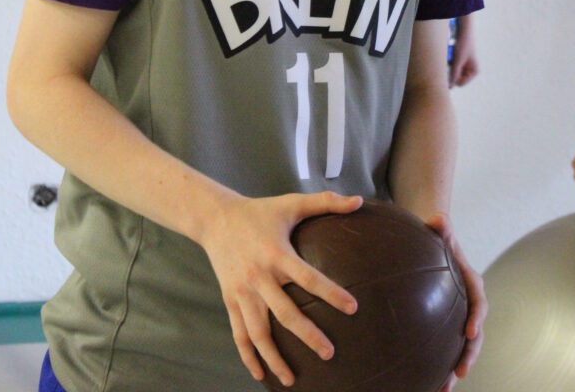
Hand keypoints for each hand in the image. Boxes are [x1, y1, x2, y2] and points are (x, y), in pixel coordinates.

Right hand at [201, 190, 361, 386]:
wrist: (215, 218)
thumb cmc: (260, 211)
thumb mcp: (291, 203)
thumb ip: (325, 202)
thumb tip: (358, 201)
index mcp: (276, 252)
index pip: (308, 277)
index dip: (331, 293)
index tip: (353, 308)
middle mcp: (259, 276)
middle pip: (285, 313)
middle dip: (307, 335)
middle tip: (329, 353)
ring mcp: (242, 291)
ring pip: (259, 332)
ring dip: (275, 357)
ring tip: (293, 379)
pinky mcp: (230, 300)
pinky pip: (239, 333)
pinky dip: (248, 356)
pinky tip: (260, 374)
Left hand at [425, 213, 486, 390]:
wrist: (433, 246)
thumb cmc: (438, 240)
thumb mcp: (440, 232)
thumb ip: (441, 226)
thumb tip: (438, 217)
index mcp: (472, 284)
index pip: (479, 302)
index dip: (477, 317)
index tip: (470, 331)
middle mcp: (470, 305)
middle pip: (475, 334)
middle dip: (469, 354)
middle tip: (460, 371)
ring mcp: (459, 318)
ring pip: (462, 348)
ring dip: (456, 369)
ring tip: (443, 388)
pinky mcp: (447, 326)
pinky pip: (447, 349)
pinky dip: (442, 367)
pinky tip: (430, 385)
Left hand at [449, 18, 478, 87]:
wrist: (464, 31)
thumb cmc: (463, 46)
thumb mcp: (458, 61)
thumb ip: (454, 74)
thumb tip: (449, 88)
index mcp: (474, 72)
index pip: (460, 83)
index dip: (453, 78)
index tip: (448, 70)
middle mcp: (470, 71)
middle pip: (456, 79)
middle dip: (450, 72)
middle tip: (448, 63)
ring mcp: (465, 66)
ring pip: (452, 73)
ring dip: (449, 67)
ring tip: (449, 58)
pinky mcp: (459, 62)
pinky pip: (451, 67)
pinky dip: (449, 63)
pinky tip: (449, 56)